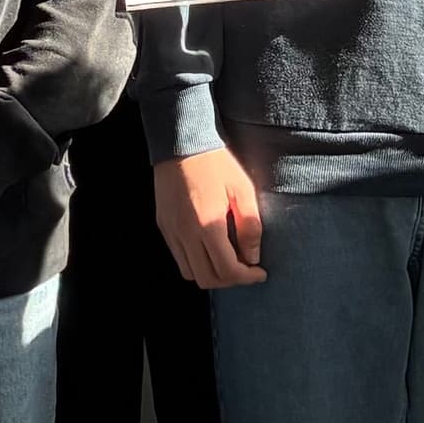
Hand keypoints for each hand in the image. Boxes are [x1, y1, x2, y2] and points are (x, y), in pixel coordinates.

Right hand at [154, 148, 266, 289]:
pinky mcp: (163, 226)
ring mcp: (171, 231)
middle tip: (246, 269)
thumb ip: (250, 226)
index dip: (247, 277)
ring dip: (211, 274)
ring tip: (227, 260)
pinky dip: (196, 262)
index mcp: (208, 225)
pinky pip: (179, 258)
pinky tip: (209, 248)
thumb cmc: (216, 163)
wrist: (181, 142)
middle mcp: (185, 233)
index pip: (227, 270)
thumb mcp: (242, 189)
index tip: (260, 273)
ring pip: (190, 273)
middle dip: (230, 280)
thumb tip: (253, 256)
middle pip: (207, 279)